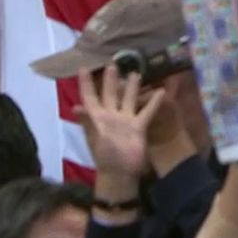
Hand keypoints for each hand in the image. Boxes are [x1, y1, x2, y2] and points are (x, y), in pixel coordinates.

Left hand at [77, 63, 162, 179]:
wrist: (121, 173)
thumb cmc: (105, 156)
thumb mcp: (95, 137)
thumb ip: (88, 121)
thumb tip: (76, 107)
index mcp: (97, 117)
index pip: (90, 96)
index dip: (85, 83)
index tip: (83, 68)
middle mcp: (111, 115)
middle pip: (110, 94)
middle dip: (110, 80)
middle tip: (112, 63)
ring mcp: (125, 120)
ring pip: (129, 99)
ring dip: (131, 87)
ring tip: (135, 73)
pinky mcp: (139, 127)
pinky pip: (146, 112)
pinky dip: (153, 102)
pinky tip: (161, 91)